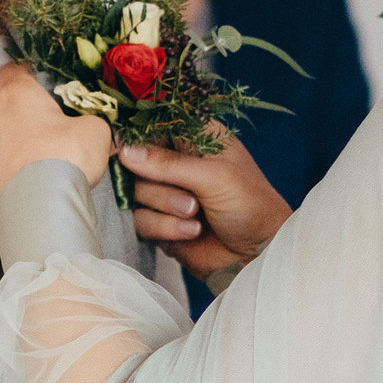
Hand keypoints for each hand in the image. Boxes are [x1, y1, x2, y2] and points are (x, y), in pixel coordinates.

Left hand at [0, 63, 111, 218]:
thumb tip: (90, 128)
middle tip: (53, 133)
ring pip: (0, 141)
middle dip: (26, 118)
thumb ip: (90, 122)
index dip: (27, 75)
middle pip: (6, 109)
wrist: (41, 207)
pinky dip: (11, 174)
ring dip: (17, 148)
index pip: (12, 71)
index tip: (41, 84)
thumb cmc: (66, 156)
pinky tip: (32, 186)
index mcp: (17, 96)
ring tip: (43, 165)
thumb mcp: (95, 131)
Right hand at [119, 135, 290, 284]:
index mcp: (196, 138)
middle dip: (159, 183)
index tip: (131, 152)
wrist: (257, 256)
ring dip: (164, 206)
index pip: (154, 126)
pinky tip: (190, 232)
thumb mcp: (214, 177)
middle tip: (190, 200)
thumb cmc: (250, 206)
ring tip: (194, 216)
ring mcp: (166, 193)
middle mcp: (178, 162)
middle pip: (137, 161)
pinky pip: (138, 219)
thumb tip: (126, 151)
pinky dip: (162, 227)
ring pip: (135, 191)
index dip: (141, 139)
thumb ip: (168, 163)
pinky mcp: (159, 222)